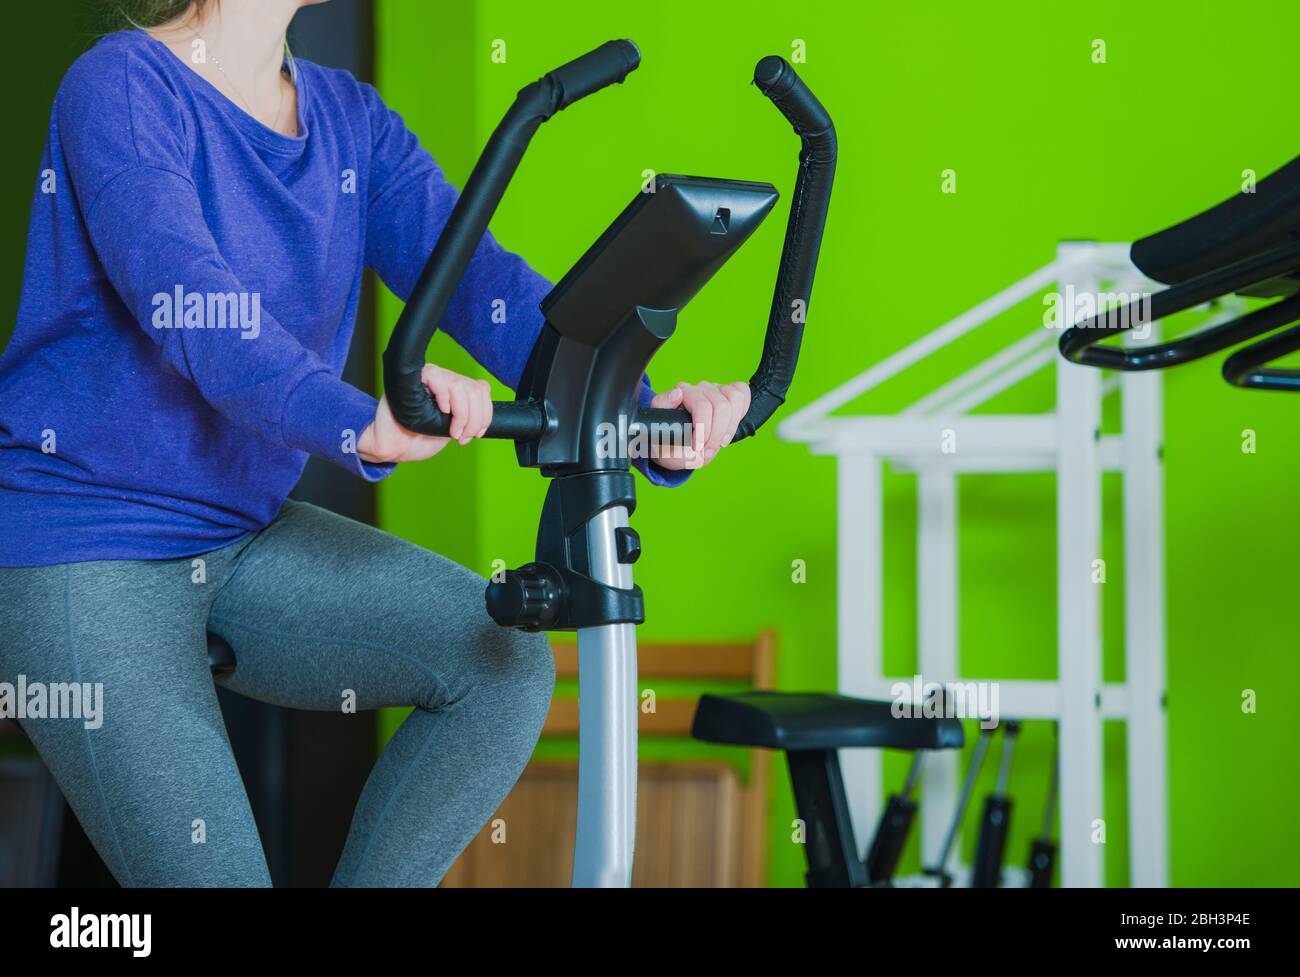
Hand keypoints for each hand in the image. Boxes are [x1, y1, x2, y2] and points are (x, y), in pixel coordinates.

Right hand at [357, 364, 492, 463]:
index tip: (477, 433)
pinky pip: (437, 377)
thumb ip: (468, 417)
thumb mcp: (452, 428)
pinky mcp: (413, 377)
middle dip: (475, 419)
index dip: (486, 412)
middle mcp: (444, 379)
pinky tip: (442, 411)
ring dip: (463, 415)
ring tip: (453, 432)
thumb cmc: (419, 438)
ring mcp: (430, 377)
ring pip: (460, 386)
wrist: (392, 446)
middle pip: (475, 390)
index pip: (481, 389)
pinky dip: (445, 397)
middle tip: (463, 437)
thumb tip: (486, 410)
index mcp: (454, 390)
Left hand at [648, 381, 750, 470]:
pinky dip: (740, 413)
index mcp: (681, 394)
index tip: (697, 448)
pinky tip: (729, 428)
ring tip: (719, 443)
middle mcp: (699, 388)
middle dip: (716, 435)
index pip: (701, 405)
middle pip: (721, 406)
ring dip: (729, 427)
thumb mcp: (658, 438)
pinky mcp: (728, 392)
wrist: (676, 447)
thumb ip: (661, 418)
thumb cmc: (668, 443)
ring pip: (734, 399)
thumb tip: (677, 394)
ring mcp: (715, 389)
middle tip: (707, 453)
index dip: (704, 429)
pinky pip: (742, 395)